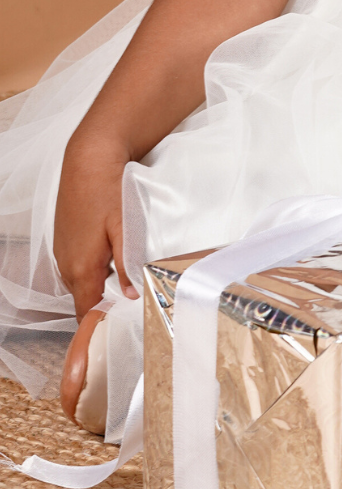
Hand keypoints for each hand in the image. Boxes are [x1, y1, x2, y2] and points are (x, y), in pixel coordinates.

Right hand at [53, 130, 137, 320]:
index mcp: (81, 268)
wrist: (88, 161)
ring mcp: (63, 254)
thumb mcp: (124, 228)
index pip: (87, 313)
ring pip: (82, 284)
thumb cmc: (107, 192)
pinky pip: (78, 267)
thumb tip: (130, 296)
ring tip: (125, 283)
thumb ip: (127, 265)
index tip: (124, 327)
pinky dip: (93, 270)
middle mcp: (67, 266)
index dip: (103, 323)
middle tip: (132, 307)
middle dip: (104, 307)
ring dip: (100, 287)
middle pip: (84, 300)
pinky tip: (111, 257)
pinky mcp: (65, 242)